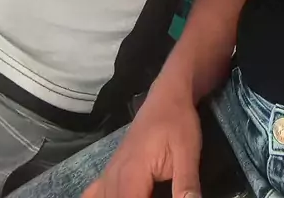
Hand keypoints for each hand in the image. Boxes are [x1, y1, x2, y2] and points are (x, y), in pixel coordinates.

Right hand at [83, 89, 201, 197]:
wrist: (167, 95)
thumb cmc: (179, 123)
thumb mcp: (188, 154)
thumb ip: (186, 186)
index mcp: (132, 176)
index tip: (158, 195)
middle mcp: (114, 177)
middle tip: (154, 191)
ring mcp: (110, 171)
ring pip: (102, 197)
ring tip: (143, 192)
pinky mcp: (112, 168)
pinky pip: (95, 191)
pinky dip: (99, 197)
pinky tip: (107, 196)